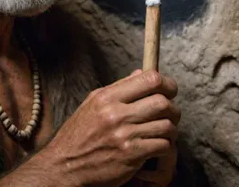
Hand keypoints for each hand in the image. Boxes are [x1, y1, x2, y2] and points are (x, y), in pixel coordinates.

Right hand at [46, 70, 179, 186]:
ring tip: (162, 131)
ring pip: (167, 126)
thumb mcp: (93, 103)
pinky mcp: (131, 155)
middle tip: (170, 113)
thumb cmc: (79, 133)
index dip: (166, 83)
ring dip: (170, 130)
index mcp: (107, 96)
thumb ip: (118, 88)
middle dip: (172, 108)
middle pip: (162, 102)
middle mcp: (116, 113)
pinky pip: (163, 146)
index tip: (169, 88)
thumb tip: (140, 73)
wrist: (66, 164)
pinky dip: (165, 146)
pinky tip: (156, 146)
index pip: (148, 79)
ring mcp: (124, 134)